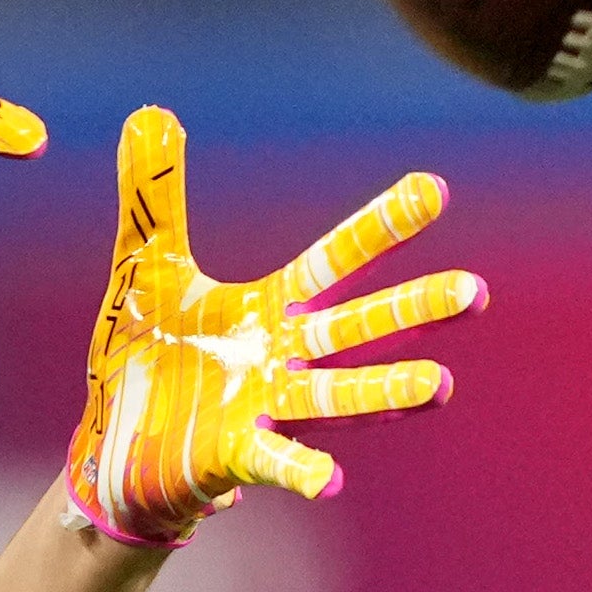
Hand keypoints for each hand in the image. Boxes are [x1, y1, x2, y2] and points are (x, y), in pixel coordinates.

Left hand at [67, 110, 485, 543]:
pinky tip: (332, 480)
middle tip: (475, 293)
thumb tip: (150, 112)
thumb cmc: (146, 360)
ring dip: (389, 391)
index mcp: (271, 310)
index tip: (434, 190)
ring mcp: (267, 409)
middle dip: (414, 310)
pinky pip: (276, 462)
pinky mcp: (236, 458)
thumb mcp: (146, 269)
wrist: (116, 449)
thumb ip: (156, 198)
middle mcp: (284, 359)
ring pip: (340, 396)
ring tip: (442, 386)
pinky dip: (303, 469)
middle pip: (360, 328)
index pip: (335, 261)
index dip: (380, 227)